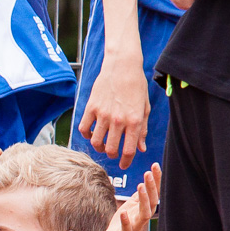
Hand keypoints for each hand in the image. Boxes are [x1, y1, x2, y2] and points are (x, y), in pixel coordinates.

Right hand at [78, 53, 150, 167]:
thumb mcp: (145, 107)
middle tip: (113, 153)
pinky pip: (84, 129)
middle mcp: (118, 119)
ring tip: (103, 144)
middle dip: (112, 155)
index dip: (126, 162)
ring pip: (96, 142)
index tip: (124, 165)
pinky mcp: (91, 107)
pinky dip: (87, 134)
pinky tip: (92, 132)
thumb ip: (142, 130)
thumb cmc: (136, 85)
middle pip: (110, 149)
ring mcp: (102, 114)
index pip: (128, 150)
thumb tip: (140, 148)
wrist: (122, 65)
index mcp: (134, 120)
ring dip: (99, 147)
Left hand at [99, 163, 161, 230]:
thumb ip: (138, 198)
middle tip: (149, 172)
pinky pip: (126, 228)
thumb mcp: (130, 209)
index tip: (156, 165)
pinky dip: (127, 220)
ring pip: (143, 213)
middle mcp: (141, 218)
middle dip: (151, 187)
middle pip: (151, 201)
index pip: (152, 193)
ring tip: (140, 186)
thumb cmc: (122, 227)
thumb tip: (145, 183)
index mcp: (142, 210)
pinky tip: (125, 212)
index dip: (155, 180)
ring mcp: (134, 227)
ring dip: (143, 200)